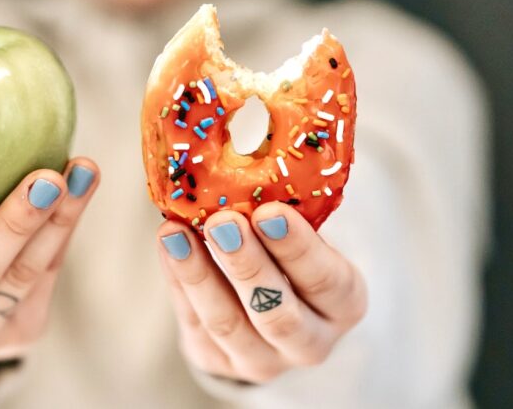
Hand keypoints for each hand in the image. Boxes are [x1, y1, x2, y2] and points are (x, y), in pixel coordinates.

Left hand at [157, 202, 366, 382]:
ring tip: (176, 232)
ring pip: (228, 323)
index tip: (269, 211)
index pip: (327, 281)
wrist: (267, 308)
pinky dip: (178, 280)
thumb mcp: (303, 235)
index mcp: (344, 304)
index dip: (298, 248)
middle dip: (247, 265)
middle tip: (222, 221)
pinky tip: (168, 244)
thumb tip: (245, 150)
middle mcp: (310, 342)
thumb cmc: (289, 254)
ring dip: (199, 274)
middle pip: (278, 313)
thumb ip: (285, 212)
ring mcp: (262, 360)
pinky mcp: (217, 362)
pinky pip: (193, 321)